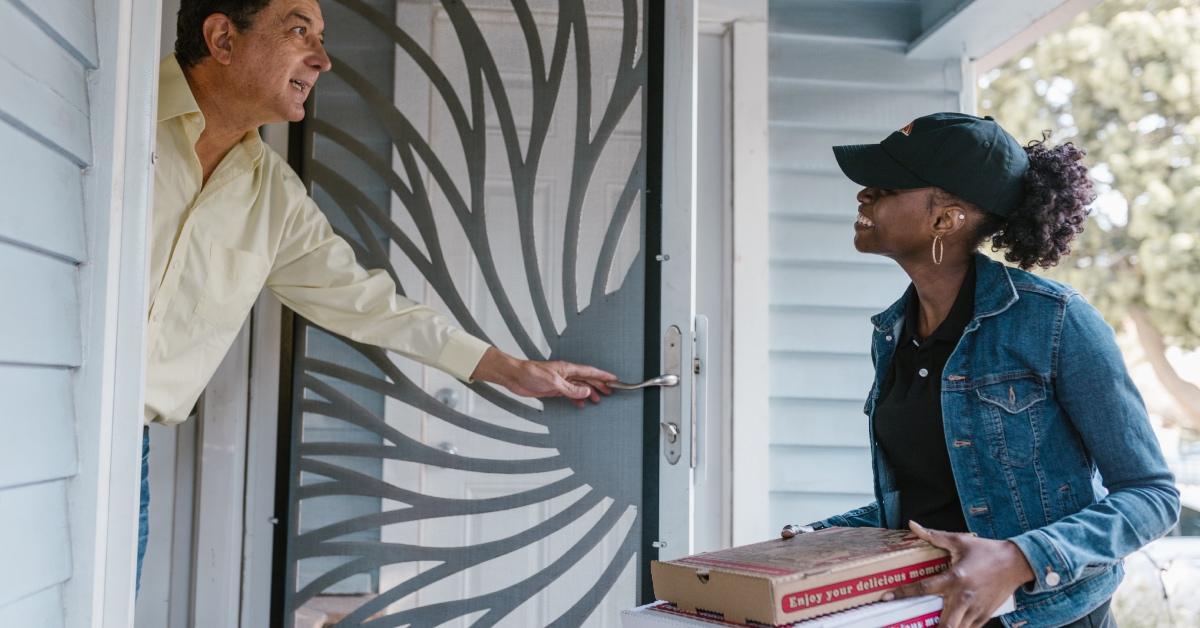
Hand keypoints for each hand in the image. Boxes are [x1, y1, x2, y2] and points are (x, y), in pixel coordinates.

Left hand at [471, 347, 615, 407]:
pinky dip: (577, 398)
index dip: (603, 375)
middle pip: (587, 379)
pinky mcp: (553, 389)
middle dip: (599, 385)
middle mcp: (565, 374)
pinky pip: (569, 394)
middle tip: (610, 392)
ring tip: (599, 400)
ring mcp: (560, 381)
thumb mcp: (553, 382)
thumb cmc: (530, 373)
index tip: (614, 379)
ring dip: (589, 392)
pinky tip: (581, 404)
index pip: (589, 372)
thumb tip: (586, 391)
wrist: (514, 376)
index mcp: (567, 369)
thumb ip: (570, 388)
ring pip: (579, 387)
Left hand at [885, 521, 1033, 627]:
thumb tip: (912, 525)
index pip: (923, 588)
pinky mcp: (985, 616)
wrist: (1016, 563)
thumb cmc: (986, 551)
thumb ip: (934, 536)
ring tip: (930, 625)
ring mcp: (975, 609)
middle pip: (945, 624)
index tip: (887, 597)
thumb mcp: (960, 541)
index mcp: (955, 578)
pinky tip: (950, 625)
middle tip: (913, 625)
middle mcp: (964, 597)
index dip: (903, 593)